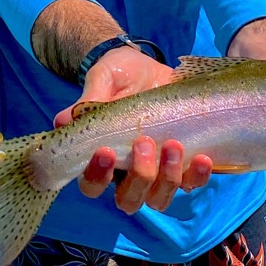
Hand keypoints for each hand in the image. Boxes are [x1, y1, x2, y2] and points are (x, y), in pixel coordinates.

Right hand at [56, 47, 214, 214]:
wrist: (152, 66)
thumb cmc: (121, 74)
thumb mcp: (105, 78)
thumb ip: (91, 99)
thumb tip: (64, 121)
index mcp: (101, 157)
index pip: (91, 184)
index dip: (97, 176)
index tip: (107, 151)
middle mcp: (127, 172)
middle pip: (129, 200)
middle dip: (140, 176)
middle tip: (144, 143)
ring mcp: (156, 172)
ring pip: (158, 198)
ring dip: (167, 178)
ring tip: (173, 145)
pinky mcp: (183, 165)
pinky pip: (191, 184)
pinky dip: (196, 176)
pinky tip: (201, 158)